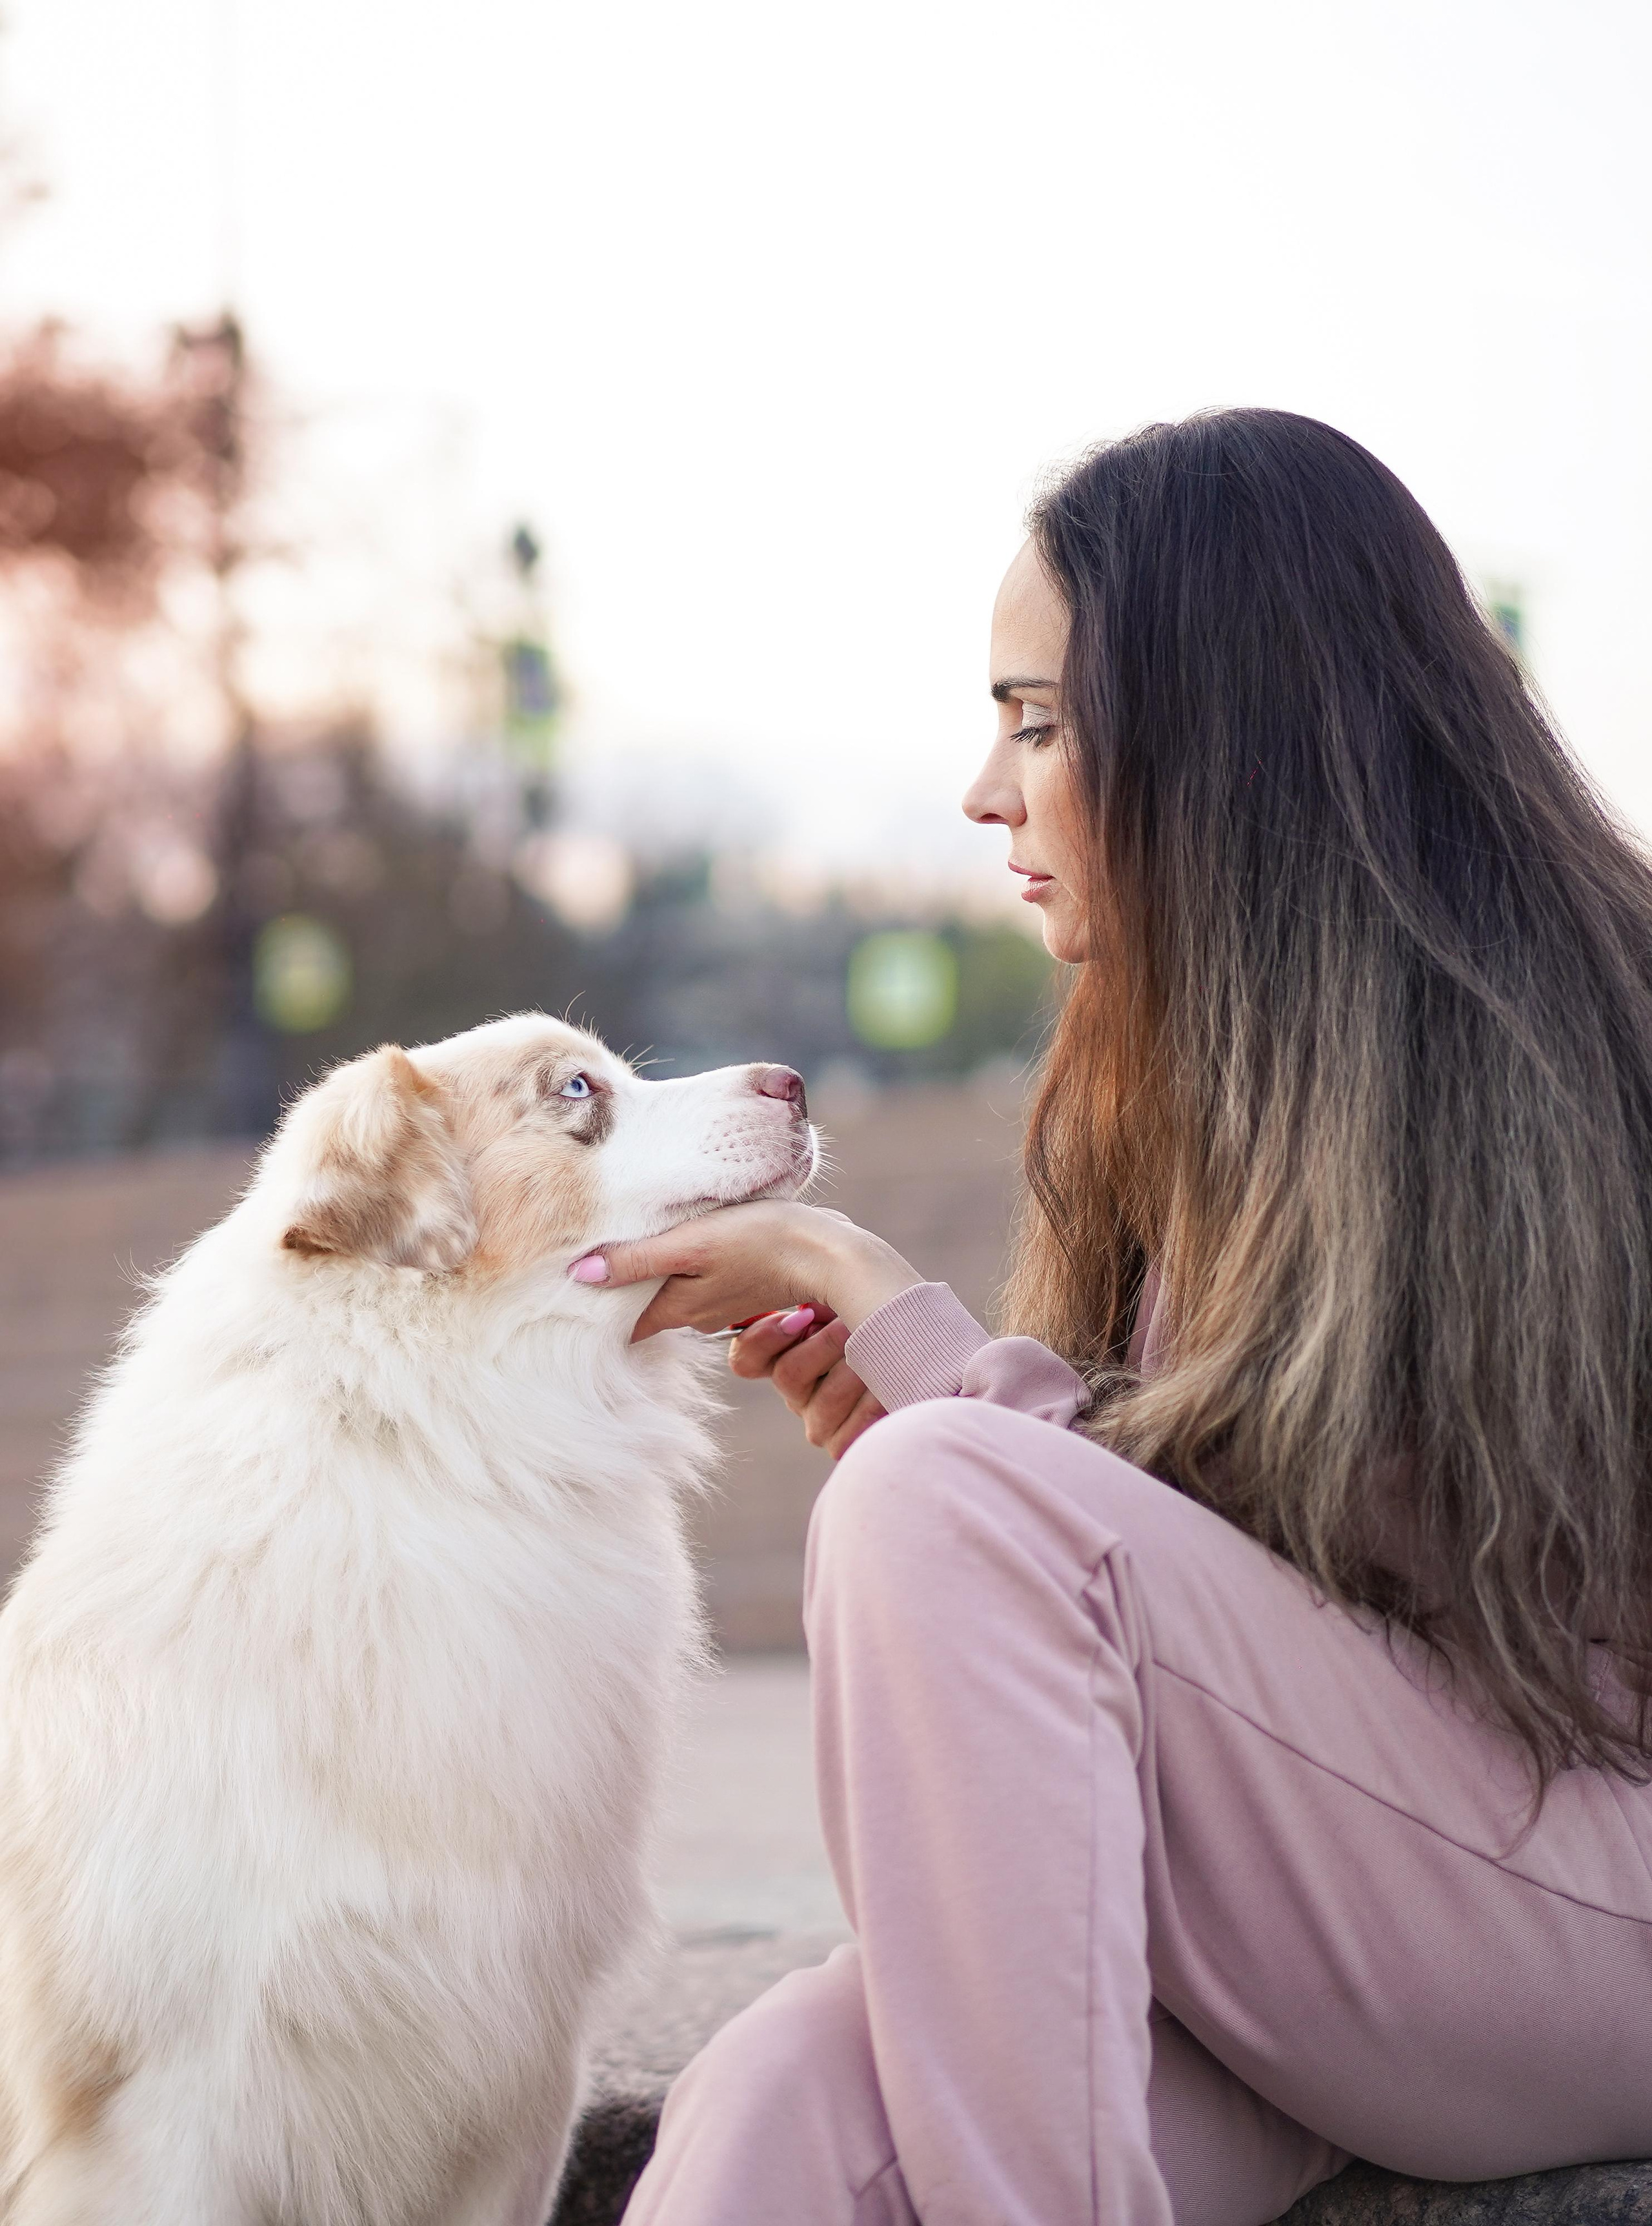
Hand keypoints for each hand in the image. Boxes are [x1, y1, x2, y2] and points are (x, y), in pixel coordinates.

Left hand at [570, 1199, 920, 1342]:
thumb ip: (637, 1259)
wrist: (828, 1254)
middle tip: (592, 1271)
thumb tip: (579, 1274)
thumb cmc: (759, 1242)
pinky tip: (687, 1249)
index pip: (624, 1324)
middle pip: (647, 1309)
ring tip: (633, 1252)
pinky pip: (702, 1286)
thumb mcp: (690, 1244)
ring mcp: (723, 1304)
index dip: (598, 1313)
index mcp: (677, 1308)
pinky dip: (686, 1273)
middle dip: (623, 1294)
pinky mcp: (746, 1287)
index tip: (570, 1300)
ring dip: (655, 1280)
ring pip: (676, 1296)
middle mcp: (696, 1315)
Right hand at [727, 1303, 885, 1460]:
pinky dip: (875, 1403)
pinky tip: (889, 1387)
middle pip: (787, 1375)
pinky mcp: (842, 1445)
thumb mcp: (851, 1307)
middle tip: (853, 1325)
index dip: (764, 1337)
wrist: (925, 1364)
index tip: (803, 1317)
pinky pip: (851, 1429)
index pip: (746, 1357)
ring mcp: (818, 1423)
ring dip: (858, 1371)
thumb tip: (810, 1307)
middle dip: (827, 1345)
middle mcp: (796, 1392)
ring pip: (825, 1401)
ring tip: (884, 1352)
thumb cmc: (887, 1329)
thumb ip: (823, 1303)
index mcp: (786, 1356)